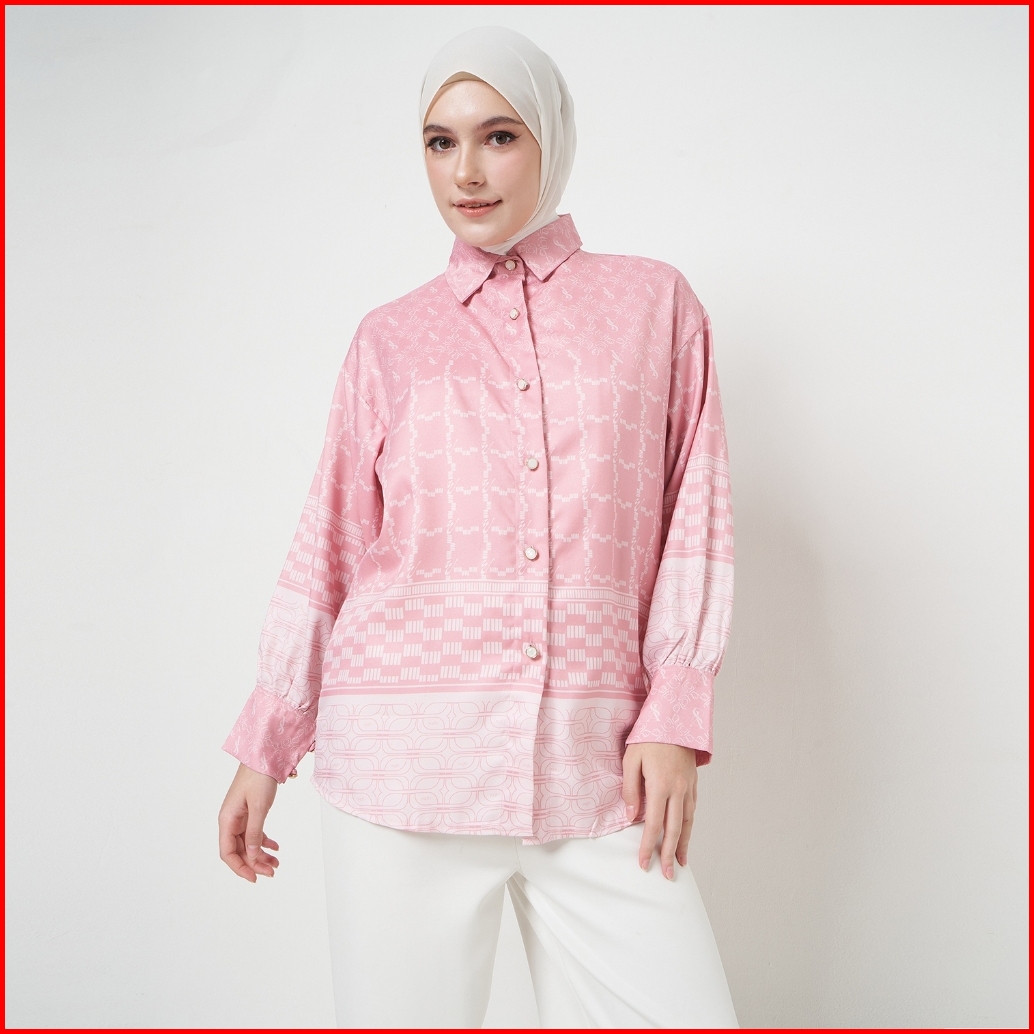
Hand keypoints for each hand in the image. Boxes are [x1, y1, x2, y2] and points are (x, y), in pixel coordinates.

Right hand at [218, 762, 279, 881]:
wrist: (263, 756)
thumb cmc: (258, 777)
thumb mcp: (258, 807)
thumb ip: (254, 833)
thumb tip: (252, 856)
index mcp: (227, 820)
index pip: (227, 853)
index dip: (240, 868)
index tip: (254, 877)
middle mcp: (230, 820)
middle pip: (238, 850)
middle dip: (254, 863)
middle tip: (272, 871)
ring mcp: (240, 816)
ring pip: (248, 843)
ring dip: (260, 854)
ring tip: (276, 863)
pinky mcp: (249, 812)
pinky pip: (254, 832)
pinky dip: (264, 842)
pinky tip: (275, 848)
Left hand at [621, 742, 697, 879]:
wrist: (675, 718)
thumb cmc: (649, 737)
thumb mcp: (631, 759)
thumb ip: (630, 788)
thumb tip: (631, 816)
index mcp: (661, 786)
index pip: (654, 825)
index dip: (647, 847)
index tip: (643, 864)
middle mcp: (678, 790)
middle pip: (674, 830)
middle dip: (669, 855)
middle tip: (666, 875)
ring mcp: (689, 787)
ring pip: (687, 822)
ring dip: (683, 845)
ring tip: (680, 863)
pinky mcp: (693, 782)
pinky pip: (693, 810)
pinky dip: (690, 827)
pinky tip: (686, 835)